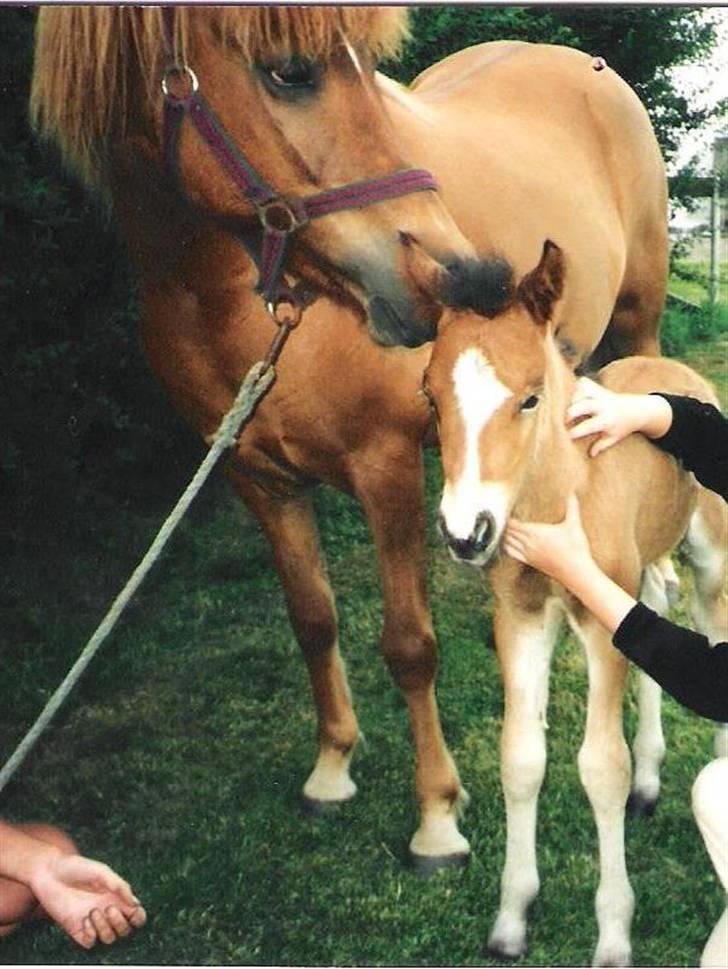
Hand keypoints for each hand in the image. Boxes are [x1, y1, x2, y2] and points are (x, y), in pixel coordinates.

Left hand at [29, 853, 145, 947]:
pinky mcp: (76, 929)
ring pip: (109, 939)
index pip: (135, 915)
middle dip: (120, 924)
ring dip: (105, 928)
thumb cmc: (76, 867)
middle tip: (109, 908)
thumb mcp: (101, 871)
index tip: (132, 911)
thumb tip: (134, 903)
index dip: (139, 918)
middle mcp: (106, 911)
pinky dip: (91, 934)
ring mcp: (92, 922)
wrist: (48, 873)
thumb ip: (119, 886)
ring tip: (93, 911)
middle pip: (124, 931)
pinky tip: (84, 920)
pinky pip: (90, 942)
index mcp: (116, 897)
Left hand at [503, 493, 594, 585]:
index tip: (505, 511)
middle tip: (501, 518)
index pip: (514, 524)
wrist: (576, 571)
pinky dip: (507, 548)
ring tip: (503, 529)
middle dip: (504, 525)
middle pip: (509, 533)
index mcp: (536, 533)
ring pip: (508, 543)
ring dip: (504, 536)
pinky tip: (506, 544)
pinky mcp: (530, 562)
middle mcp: (528, 544)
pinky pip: (512, 554)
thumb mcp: (574, 525)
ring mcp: (528, 554)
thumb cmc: (575, 548)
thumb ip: (572, 508)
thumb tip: (573, 494)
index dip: (507, 518)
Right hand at [566, 377, 671, 456]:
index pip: (588, 426)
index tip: (568, 436)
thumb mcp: (614, 438)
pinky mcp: (599, 388)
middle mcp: (603, 406)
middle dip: (570, 413)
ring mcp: (601, 395)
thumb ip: (601, 445)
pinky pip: (584, 383)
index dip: (575, 432)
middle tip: (565, 421)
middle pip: (582, 406)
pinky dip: (576, 387)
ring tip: (569, 406)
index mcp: (607, 420)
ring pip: (582, 390)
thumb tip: (590, 454)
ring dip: (572, 398)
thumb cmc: (623, 426)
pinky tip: (574, 396)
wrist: (637, 410)